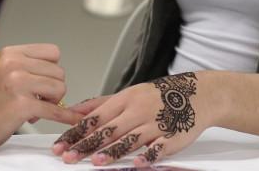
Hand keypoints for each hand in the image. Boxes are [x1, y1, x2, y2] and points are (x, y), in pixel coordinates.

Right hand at [0, 44, 83, 150]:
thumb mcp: (4, 71)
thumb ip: (28, 65)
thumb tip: (58, 71)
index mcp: (11, 53)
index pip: (53, 52)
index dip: (52, 68)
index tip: (43, 81)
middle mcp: (14, 64)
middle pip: (59, 72)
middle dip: (54, 88)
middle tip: (38, 99)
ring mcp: (18, 84)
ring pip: (60, 88)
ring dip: (53, 102)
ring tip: (36, 108)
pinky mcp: (22, 105)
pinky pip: (54, 110)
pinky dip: (66, 116)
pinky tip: (72, 119)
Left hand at [52, 72, 212, 166]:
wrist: (197, 94)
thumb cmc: (157, 96)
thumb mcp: (127, 94)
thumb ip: (100, 104)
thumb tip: (72, 111)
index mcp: (125, 100)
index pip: (95, 117)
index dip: (76, 132)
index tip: (61, 144)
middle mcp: (138, 110)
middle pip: (109, 130)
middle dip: (87, 145)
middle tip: (69, 157)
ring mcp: (155, 124)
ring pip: (131, 138)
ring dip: (113, 151)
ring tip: (97, 161)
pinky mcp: (173, 137)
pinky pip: (159, 147)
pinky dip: (148, 155)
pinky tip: (138, 163)